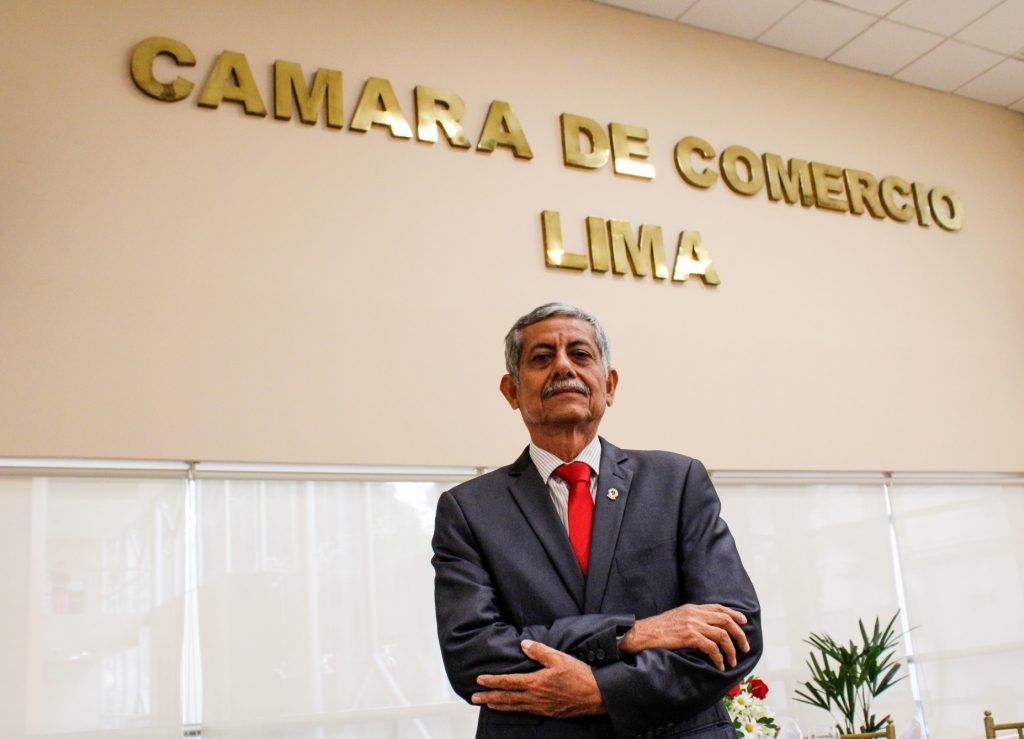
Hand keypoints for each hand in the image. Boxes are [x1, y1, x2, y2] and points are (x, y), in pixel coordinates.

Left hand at [472, 640, 605, 717]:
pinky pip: (526, 711)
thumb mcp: (559, 657)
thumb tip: (523, 645)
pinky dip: (514, 710)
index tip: (480, 680)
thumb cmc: (580, 675)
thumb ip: (539, 651)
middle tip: (474, 697)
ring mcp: (542, 707)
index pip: (508, 682)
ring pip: (515, 707)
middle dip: (488, 697)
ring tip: (487, 704)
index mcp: (536, 682)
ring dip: (499, 705)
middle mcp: (535, 697)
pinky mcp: (549, 712)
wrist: (597, 695)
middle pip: (507, 698)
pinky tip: (512, 708)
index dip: (492, 681)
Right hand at [619, 603, 749, 670]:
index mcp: (692, 608)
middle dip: (739, 635)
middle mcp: (695, 614)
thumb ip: (691, 618)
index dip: (734, 615)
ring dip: (731, 650)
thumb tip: (705, 627)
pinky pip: (712, 647)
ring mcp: (692, 624)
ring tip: (733, 661)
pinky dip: (719, 658)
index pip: (719, 608)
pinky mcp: (689, 637)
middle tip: (745, 648)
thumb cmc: (657, 629)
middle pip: (726, 620)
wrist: (643, 633)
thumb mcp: (676, 617)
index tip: (744, 623)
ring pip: (722, 635)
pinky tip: (720, 665)